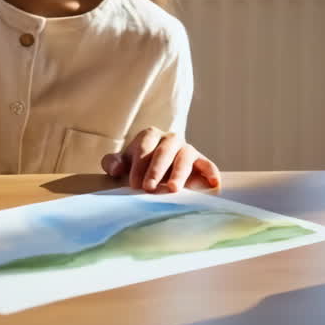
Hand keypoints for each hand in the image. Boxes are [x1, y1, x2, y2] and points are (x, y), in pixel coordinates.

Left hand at [101, 127, 220, 192]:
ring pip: (185, 157)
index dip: (139, 166)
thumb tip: (117, 168)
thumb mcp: (121, 163)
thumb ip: (112, 162)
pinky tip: (212, 183)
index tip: (134, 185)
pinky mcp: (200, 161)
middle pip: (164, 151)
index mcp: (150, 135)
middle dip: (156, 170)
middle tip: (148, 188)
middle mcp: (170, 139)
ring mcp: (186, 149)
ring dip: (179, 173)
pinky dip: (211, 171)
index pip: (145, 148)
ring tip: (173, 189)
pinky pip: (207, 164)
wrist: (155, 171)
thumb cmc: (135, 167)